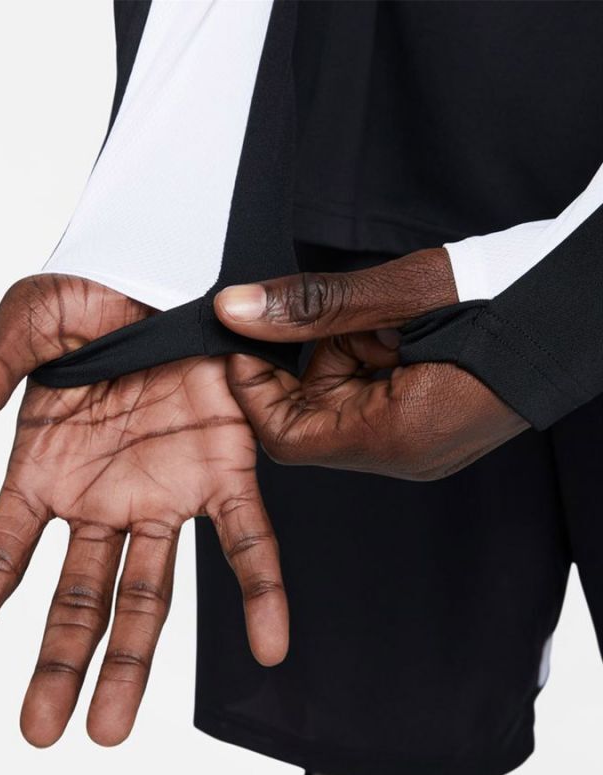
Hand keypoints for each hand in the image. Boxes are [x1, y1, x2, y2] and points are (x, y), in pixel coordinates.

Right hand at [0, 275, 287, 746]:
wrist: (170, 268)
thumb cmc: (96, 294)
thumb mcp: (28, 327)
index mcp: (47, 469)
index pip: (1, 554)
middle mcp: (104, 496)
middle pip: (78, 593)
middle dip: (60, 660)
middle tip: (40, 729)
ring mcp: (165, 492)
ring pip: (149, 591)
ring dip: (134, 658)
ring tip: (110, 728)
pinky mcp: (226, 471)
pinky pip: (247, 541)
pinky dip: (261, 594)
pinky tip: (269, 648)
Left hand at [213, 248, 528, 479]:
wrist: (587, 303)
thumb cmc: (514, 295)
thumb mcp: (403, 293)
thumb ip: (313, 307)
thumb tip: (235, 310)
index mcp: (396, 436)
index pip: (285, 436)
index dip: (254, 387)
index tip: (249, 335)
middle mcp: (405, 454)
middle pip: (311, 417)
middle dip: (313, 359)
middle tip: (348, 315)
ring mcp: (422, 443)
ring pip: (340, 403)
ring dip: (345, 352)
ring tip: (390, 319)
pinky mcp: (431, 425)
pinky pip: (371, 398)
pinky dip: (369, 358)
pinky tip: (402, 330)